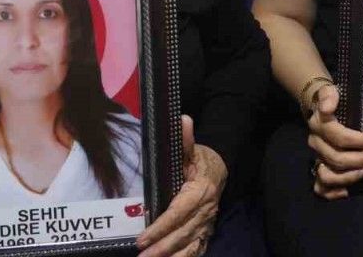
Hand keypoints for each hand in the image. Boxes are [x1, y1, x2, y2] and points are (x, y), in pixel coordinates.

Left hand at [137, 115, 225, 256]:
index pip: (178, 213)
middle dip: (162, 247)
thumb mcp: (192, 148)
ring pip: (190, 245)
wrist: (220, 169)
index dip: (160, 227)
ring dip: (171, 256)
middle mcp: (206, 211)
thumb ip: (185, 138)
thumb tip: (182, 119)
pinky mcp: (206, 231)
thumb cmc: (200, 159)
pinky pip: (197, 249)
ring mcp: (207, 223)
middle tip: (142, 256)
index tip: (142, 238)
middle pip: (182, 233)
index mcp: (200, 191)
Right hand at [306, 84, 362, 199]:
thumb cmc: (330, 100)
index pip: (341, 138)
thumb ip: (329, 95)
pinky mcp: (318, 168)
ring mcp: (317, 157)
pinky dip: (334, 192)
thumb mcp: (330, 91)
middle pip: (338, 159)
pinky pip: (321, 188)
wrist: (318, 107)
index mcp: (319, 126)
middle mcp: (316, 144)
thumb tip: (327, 107)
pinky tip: (347, 190)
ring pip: (330, 176)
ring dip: (352, 176)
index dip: (362, 140)